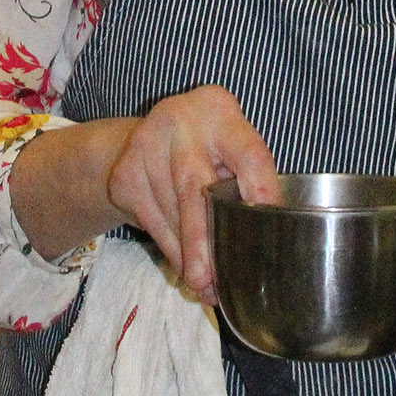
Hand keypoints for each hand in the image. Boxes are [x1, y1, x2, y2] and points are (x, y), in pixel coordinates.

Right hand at [106, 87, 280, 301]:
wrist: (148, 137)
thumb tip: (267, 240)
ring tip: (205, 285)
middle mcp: (179, 122)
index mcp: (219, 111)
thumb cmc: (208, 148)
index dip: (261, 192)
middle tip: (209, 280)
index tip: (271, 225)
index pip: (248, 155)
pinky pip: (150, 222)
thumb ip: (246, 177)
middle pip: (194, 188)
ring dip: (188, 254)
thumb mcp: (231, 146)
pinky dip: (170, 250)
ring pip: (170, 213)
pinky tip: (183, 267)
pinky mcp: (125, 174)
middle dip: (200, 240)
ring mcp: (145, 146)